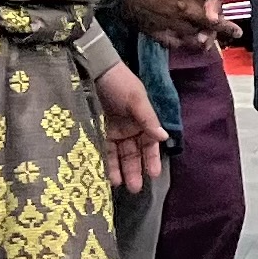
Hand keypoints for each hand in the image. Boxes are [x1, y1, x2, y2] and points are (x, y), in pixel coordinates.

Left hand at [94, 63, 166, 192]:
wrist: (92, 70)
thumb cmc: (119, 82)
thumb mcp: (136, 99)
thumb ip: (148, 120)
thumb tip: (164, 137)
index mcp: (143, 120)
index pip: (150, 145)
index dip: (151, 159)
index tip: (154, 175)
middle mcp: (130, 128)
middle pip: (134, 153)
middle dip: (135, 170)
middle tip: (135, 189)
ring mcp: (113, 131)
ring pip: (119, 155)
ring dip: (120, 170)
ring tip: (120, 185)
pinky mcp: (97, 131)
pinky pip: (103, 150)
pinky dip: (105, 162)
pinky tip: (105, 174)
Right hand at [117, 0, 234, 48]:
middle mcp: (184, 6)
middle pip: (211, 18)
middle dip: (226, 25)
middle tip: (238, 31)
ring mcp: (172, 21)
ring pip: (195, 32)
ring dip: (206, 37)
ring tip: (215, 43)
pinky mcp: (158, 30)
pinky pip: (174, 41)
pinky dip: (182, 43)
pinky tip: (186, 45)